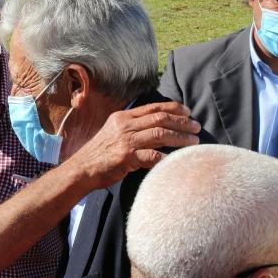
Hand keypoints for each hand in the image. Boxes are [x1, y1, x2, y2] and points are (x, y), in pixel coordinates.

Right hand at [68, 102, 200, 189]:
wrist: (81, 170)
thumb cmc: (99, 154)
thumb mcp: (113, 133)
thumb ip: (131, 127)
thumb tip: (156, 127)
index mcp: (122, 117)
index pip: (153, 107)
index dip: (173, 108)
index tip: (188, 112)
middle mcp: (124, 125)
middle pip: (160, 118)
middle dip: (182, 122)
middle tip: (197, 127)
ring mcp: (125, 141)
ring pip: (160, 134)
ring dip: (180, 137)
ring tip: (194, 141)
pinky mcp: (126, 157)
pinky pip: (153, 155)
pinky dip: (168, 157)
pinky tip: (178, 160)